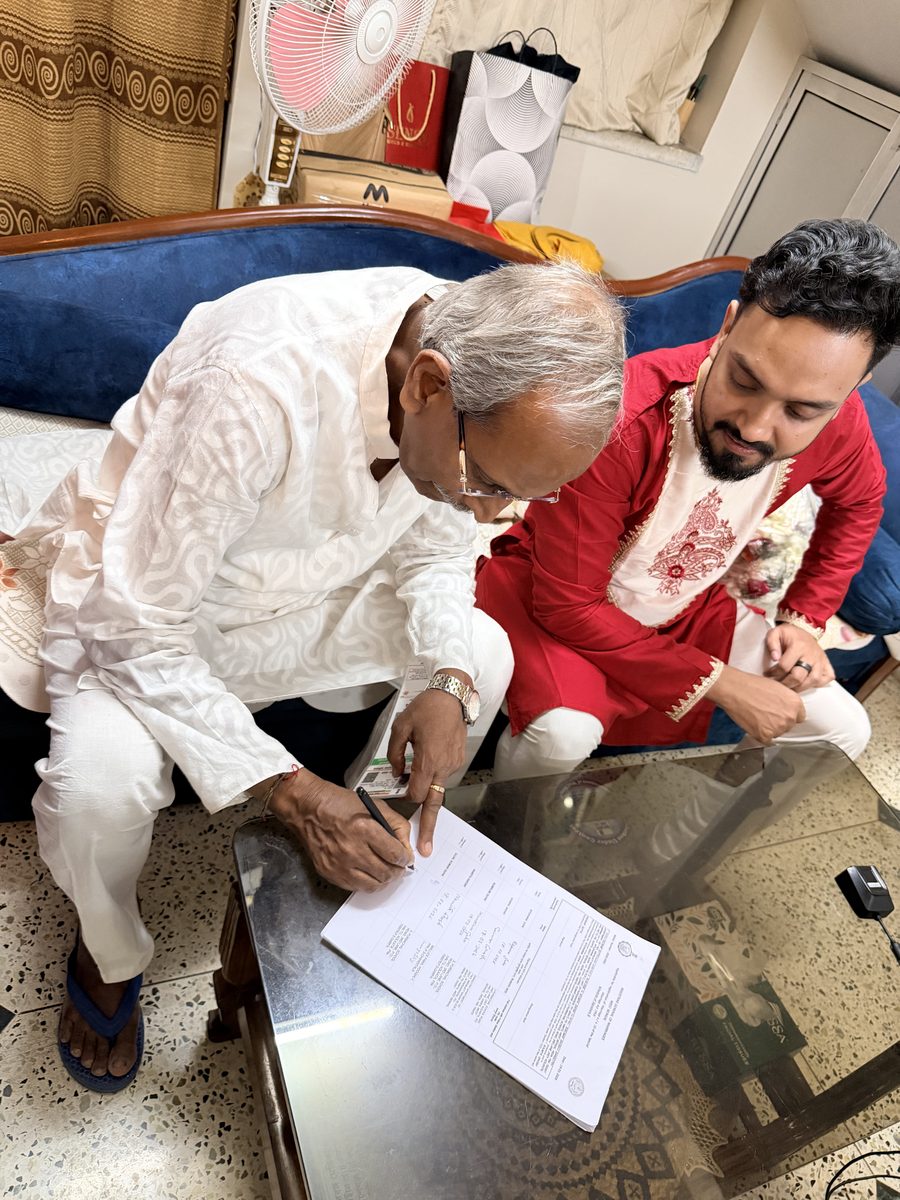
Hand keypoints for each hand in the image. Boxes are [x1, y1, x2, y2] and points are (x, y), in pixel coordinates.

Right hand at [268, 769, 412, 890]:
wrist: (307, 809)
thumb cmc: (339, 804)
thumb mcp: (374, 805)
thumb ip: (396, 825)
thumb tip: (406, 847)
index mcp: (364, 828)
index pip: (395, 854)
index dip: (405, 858)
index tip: (406, 858)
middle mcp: (352, 849)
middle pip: (386, 872)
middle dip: (397, 870)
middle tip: (398, 866)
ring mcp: (339, 864)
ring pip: (373, 884)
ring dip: (384, 880)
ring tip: (385, 871)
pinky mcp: (329, 873)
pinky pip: (356, 887)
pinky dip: (367, 882)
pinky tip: (369, 873)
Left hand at [387, 685, 467, 855]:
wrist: (452, 696)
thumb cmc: (426, 709)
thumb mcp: (401, 727)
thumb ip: (395, 754)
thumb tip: (397, 772)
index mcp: (428, 761)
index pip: (416, 794)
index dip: (406, 797)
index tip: (400, 795)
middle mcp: (443, 767)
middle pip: (434, 804)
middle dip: (429, 828)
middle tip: (426, 849)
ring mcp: (453, 764)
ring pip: (439, 788)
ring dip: (429, 793)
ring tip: (423, 786)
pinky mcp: (458, 759)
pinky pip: (444, 774)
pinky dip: (435, 775)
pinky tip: (429, 759)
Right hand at [707, 664, 805, 744]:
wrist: (734, 689)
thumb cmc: (751, 685)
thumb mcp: (777, 687)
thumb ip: (786, 700)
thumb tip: (785, 708)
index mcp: (795, 703)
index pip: (799, 717)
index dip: (787, 715)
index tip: (781, 714)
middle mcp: (789, 717)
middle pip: (788, 726)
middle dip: (779, 722)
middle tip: (765, 714)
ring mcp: (778, 727)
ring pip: (777, 733)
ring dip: (769, 729)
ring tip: (757, 718)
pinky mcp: (765, 735)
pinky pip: (767, 741)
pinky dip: (761, 735)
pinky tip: (754, 725)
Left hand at [764, 623, 833, 691]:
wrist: (803, 631)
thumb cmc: (789, 635)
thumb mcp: (776, 633)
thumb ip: (771, 643)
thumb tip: (775, 657)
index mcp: (799, 646)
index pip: (784, 666)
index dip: (773, 673)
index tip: (768, 675)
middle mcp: (812, 654)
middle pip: (799, 676)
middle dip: (785, 684)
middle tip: (777, 684)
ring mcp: (821, 660)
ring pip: (813, 680)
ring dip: (799, 687)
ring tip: (789, 686)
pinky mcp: (827, 665)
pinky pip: (826, 678)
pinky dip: (817, 684)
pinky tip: (806, 683)